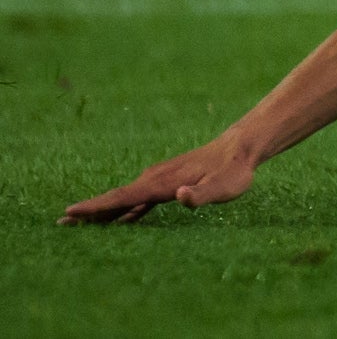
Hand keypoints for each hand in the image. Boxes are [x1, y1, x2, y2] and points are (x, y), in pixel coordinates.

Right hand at [64, 138, 256, 223]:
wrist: (240, 148)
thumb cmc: (234, 171)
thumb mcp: (224, 187)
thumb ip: (202, 195)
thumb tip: (181, 197)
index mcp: (162, 183)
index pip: (123, 197)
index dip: (97, 206)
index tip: (71, 212)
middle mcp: (155, 180)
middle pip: (116, 198)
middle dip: (89, 210)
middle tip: (62, 223)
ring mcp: (159, 180)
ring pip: (125, 198)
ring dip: (103, 210)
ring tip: (79, 223)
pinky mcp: (167, 184)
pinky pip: (139, 199)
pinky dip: (124, 210)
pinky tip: (118, 222)